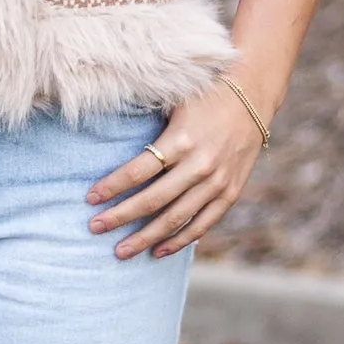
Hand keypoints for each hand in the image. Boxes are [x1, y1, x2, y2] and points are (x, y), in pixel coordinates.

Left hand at [87, 82, 264, 259]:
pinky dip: (180, 240)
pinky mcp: (231, 192)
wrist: (254, 91)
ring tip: (120, 251)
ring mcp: (218, 182)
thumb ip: (148, 125)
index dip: (111, 187)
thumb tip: (107, 142)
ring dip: (145, 237)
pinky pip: (203, 223)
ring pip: (176, 219)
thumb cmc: (204, 93)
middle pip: (152, 200)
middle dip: (120, 217)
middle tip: (94, 228)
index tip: (90, 199)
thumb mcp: (173, 101)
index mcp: (181, 139)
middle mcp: (200, 164)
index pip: (137, 171)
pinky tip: (157, 252)